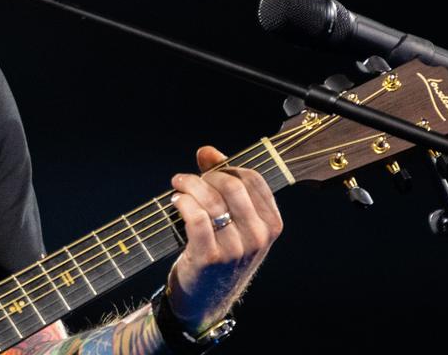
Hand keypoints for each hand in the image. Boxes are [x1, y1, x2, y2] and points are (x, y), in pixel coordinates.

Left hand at [165, 145, 282, 333]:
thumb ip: (223, 183)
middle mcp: (258, 236)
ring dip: (188, 186)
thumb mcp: (234, 221)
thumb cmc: (221, 253)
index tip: (207, 169)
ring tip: (178, 188)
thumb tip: (207, 150)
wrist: (206, 298)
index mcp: (271, 224)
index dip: (225, 167)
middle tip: (187, 180)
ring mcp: (236, 248)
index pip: (252, 178)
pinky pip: (195, 217)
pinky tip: (175, 202)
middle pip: (230, 185)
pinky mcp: (210, 256)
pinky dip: (182, 203)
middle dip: (203, 176)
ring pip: (210, 200)